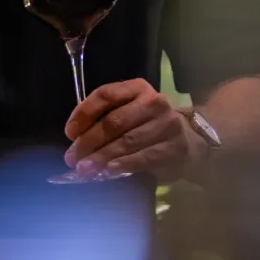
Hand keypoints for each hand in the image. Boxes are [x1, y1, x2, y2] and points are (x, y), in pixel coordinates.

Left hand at [63, 78, 205, 180]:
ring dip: (102, 156)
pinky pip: (143, 157)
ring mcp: (166, 124)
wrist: (190, 141)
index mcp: (137, 88)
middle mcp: (153, 102)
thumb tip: (75, 137)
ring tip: (85, 168)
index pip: (106, 95)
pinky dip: (123, 164)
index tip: (69, 132)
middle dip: (89, 141)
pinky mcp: (174, 147)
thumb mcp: (129, 112)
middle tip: (72, 158)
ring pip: (127, 141)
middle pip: (114, 121)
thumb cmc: (148, 126)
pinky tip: (108, 171)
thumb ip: (105, 117)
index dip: (84, 113)